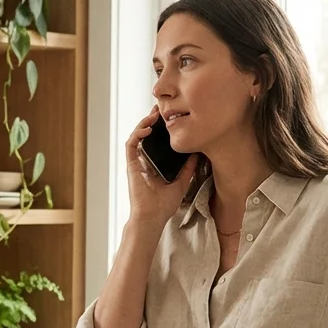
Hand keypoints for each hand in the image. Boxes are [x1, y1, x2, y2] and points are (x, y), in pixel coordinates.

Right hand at [125, 106, 198, 227]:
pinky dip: (138, 134)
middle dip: (152, 121)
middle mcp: (144, 162)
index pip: (157, 142)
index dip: (161, 129)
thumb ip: (187, 168)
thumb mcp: (181, 183)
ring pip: (137, 136)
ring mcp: (136, 163)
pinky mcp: (131, 166)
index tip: (171, 118)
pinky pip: (131, 145)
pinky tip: (147, 128)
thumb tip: (197, 153)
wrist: (152, 218)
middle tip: (162, 109)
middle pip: (146, 136)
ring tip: (154, 114)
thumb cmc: (163, 206)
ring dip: (144, 123)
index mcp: (154, 165)